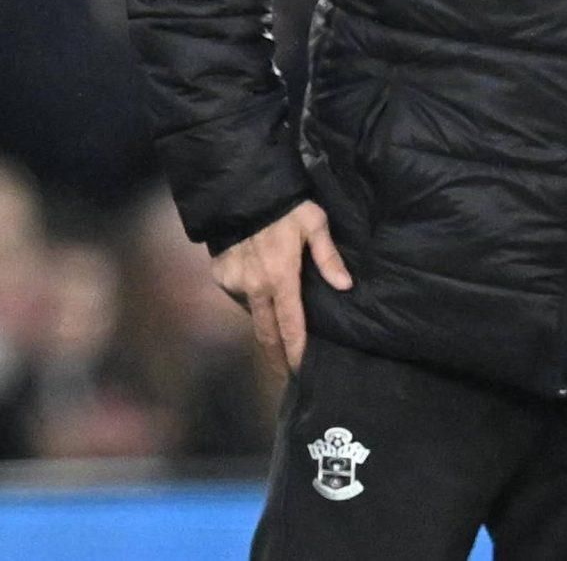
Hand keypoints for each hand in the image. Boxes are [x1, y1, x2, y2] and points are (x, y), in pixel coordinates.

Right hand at [212, 199, 352, 373]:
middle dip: (275, 355)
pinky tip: (259, 284)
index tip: (298, 371)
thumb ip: (328, 257)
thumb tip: (346, 286)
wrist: (240, 192)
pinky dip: (250, 295)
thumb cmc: (285, 207)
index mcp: (281, 279)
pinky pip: (239, 294)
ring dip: (264, 321)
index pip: (291, 325)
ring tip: (277, 328)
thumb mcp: (315, 224)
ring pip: (251, 312)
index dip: (295, 350)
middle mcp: (255, 288)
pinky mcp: (220, 276)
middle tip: (282, 374)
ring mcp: (234, 284)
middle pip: (266, 332)